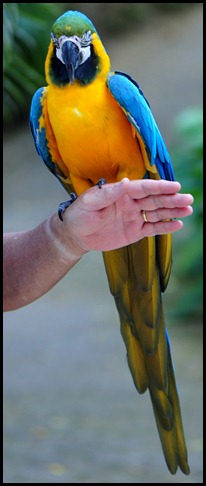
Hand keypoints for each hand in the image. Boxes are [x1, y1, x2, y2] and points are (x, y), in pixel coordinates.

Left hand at [63, 178, 193, 251]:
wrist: (74, 234)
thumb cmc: (79, 214)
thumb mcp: (90, 202)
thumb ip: (109, 194)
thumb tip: (126, 182)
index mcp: (122, 192)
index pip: (144, 188)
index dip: (159, 187)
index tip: (175, 186)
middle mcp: (131, 203)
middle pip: (155, 199)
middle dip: (172, 198)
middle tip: (188, 198)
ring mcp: (134, 217)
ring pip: (157, 213)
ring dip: (173, 211)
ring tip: (188, 209)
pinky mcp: (134, 231)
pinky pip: (152, 228)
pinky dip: (165, 227)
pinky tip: (177, 225)